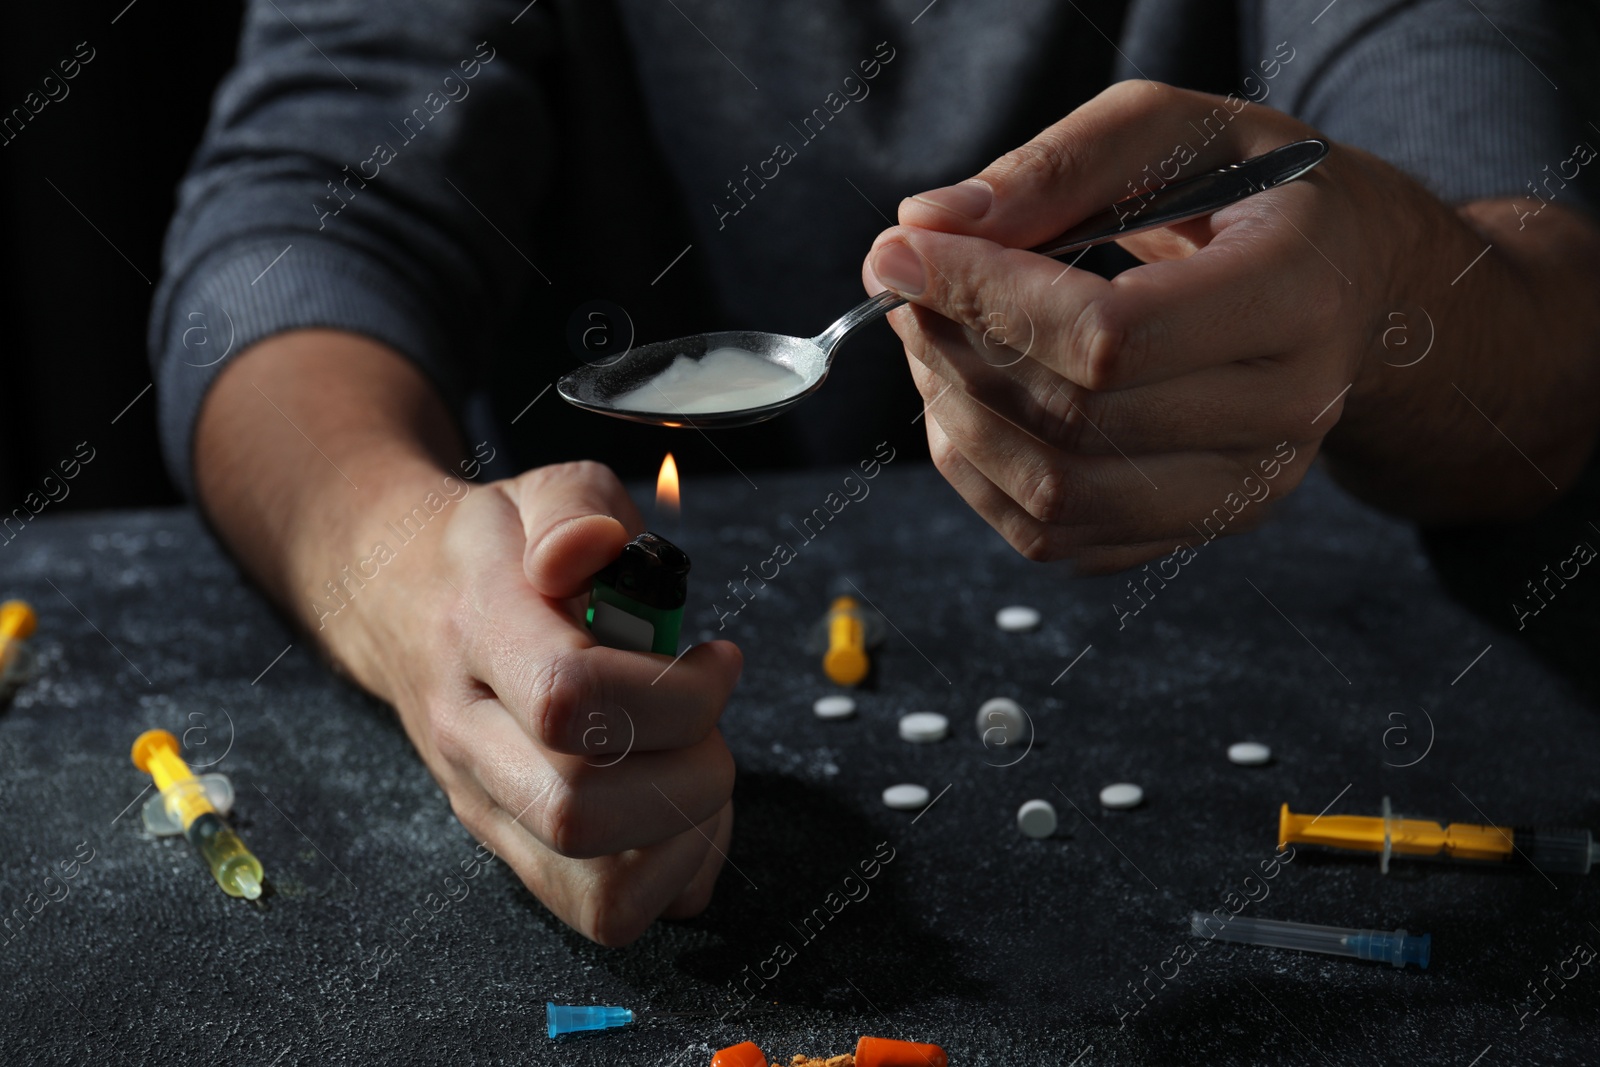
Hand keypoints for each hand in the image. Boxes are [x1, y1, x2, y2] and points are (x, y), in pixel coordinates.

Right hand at [346, 461, 742, 945]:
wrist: (400, 599)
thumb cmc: (498, 549)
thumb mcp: (544, 492)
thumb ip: (578, 512)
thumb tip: (588, 553)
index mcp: (478, 634)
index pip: (566, 698)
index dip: (673, 693)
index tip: (715, 658)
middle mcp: (467, 736)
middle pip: (581, 810)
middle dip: (691, 772)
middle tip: (710, 721)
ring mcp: (485, 804)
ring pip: (596, 886)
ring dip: (688, 833)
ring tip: (699, 764)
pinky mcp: (510, 847)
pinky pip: (602, 912)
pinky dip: (673, 878)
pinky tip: (683, 809)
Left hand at [862, 79, 1529, 570]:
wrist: (1346, 282)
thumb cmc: (1257, 192)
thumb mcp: (1177, 130)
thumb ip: (1057, 166)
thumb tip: (927, 227)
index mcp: (1297, 297)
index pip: (1111, 335)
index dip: (986, 298)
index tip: (899, 253)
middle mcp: (1284, 415)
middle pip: (1073, 419)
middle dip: (957, 349)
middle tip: (907, 287)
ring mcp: (1241, 490)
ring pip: (1053, 496)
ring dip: (956, 417)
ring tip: (932, 338)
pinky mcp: (1192, 532)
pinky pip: (1054, 538)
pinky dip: (980, 473)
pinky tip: (967, 399)